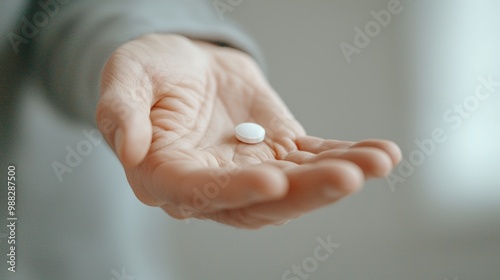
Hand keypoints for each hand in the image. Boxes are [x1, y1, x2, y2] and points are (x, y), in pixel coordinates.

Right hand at [96, 34, 400, 228]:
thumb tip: (128, 148)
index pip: (200, 193)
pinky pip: (315, 159)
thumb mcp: (126, 77)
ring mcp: (252, 172)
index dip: (235, 190)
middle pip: (260, 201)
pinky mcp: (281, 153)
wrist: (187, 66)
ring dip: (337, 177)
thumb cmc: (151, 72)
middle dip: (305, 191)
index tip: (273, 180)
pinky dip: (347, 157)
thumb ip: (120, 111)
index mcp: (168, 175)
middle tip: (347, 177)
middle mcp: (214, 185)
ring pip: (296, 185)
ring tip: (377, 162)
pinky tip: (382, 153)